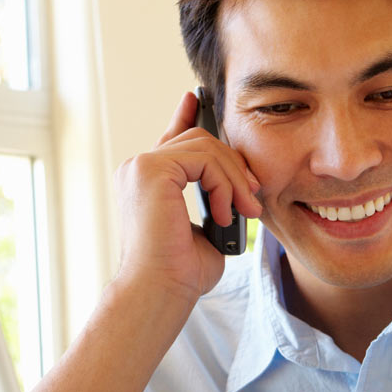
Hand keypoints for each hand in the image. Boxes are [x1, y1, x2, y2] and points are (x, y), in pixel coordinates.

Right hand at [113, 92, 262, 302]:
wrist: (159, 290)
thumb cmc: (181, 273)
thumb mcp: (206, 230)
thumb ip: (214, 202)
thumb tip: (237, 190)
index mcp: (147, 181)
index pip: (172, 138)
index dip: (187, 116)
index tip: (198, 100)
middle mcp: (138, 169)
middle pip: (198, 140)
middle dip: (233, 165)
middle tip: (253, 199)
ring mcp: (140, 167)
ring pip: (205, 147)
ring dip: (234, 180)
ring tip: (245, 212)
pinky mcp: (149, 170)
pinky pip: (203, 159)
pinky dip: (224, 185)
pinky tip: (223, 213)